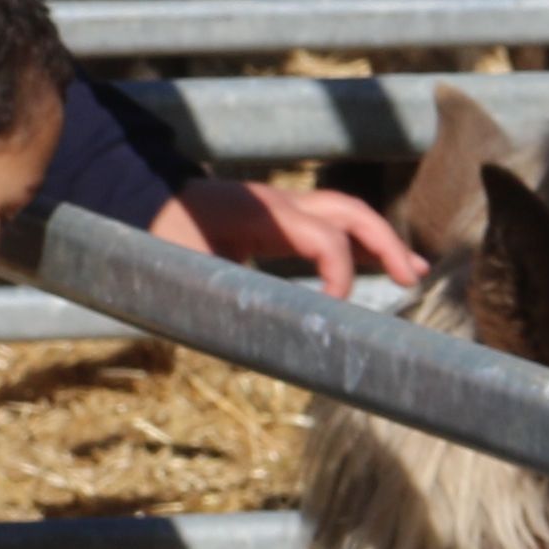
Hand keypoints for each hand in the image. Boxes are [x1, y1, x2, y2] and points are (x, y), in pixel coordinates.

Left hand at [154, 175, 428, 296]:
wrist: (134, 198)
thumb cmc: (156, 237)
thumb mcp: (187, 274)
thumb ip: (227, 305)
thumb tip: (264, 350)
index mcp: (264, 214)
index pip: (325, 237)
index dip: (342, 273)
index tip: (337, 310)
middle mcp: (280, 203)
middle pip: (350, 213)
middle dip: (387, 245)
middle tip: (414, 279)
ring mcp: (280, 207)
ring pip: (344, 215)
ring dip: (380, 242)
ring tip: (413, 272)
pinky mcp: (275, 218)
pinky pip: (325, 226)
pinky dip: (354, 244)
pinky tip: (372, 267)